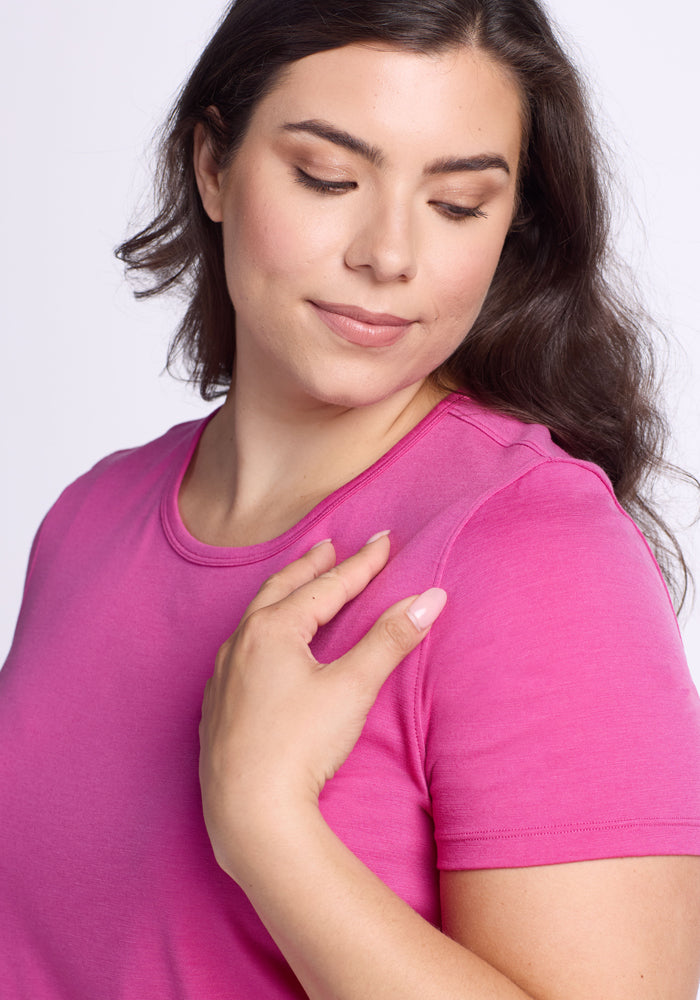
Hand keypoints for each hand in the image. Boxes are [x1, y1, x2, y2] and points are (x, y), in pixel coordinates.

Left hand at [198, 532, 445, 876]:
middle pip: (281, 591)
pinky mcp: (216, 708)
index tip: (384, 541)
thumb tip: (430, 598)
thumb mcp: (352, 688)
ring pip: (254, 621)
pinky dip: (259, 635)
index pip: (327, 587)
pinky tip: (264, 650)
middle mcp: (239, 645)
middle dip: (310, 567)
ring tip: (298, 588)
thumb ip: (390, 640)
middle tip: (330, 547)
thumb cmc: (299, 746)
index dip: (360, 564)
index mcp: (271, 630)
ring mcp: (223, 677)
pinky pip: (238, 653)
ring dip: (280, 597)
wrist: (249, 813)